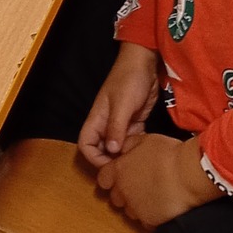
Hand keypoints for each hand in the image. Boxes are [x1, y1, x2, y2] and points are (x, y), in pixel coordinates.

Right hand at [77, 43, 160, 168]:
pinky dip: (136, 148)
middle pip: (101, 149)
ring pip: (116, 147)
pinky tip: (146, 151)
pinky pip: (130, 141)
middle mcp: (106, 124)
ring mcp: (120, 124)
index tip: (112, 166)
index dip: (94, 158)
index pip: (85, 144)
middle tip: (128, 168)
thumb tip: (110, 151)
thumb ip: (116, 127)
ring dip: (125, 156)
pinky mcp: (134, 123)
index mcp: (97, 118)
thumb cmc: (129, 80)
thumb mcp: (123, 104)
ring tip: (138, 162)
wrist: (144, 63)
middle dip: (111, 161)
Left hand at [96, 133, 212, 230]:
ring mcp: (135, 207)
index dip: (111, 177)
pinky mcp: (149, 220)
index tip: (121, 175)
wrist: (188, 174)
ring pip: (129, 210)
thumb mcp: (144, 140)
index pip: (103, 179)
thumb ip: (128, 146)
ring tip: (152, 196)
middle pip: (115, 197)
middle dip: (123, 192)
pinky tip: (160, 206)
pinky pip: (144, 222)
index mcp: (118, 170)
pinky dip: (150, 216)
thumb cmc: (168, 154)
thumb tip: (122, 151)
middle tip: (139, 185)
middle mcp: (123, 191)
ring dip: (136, 205)